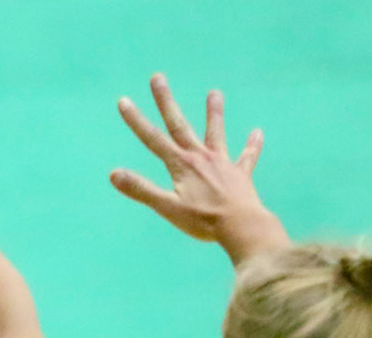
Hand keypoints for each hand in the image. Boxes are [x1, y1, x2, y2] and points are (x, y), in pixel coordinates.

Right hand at [111, 75, 283, 262]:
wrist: (241, 226)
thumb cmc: (202, 220)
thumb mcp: (167, 207)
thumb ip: (141, 189)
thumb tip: (113, 174)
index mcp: (181, 164)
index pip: (153, 139)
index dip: (136, 120)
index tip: (124, 100)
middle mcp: (200, 157)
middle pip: (179, 125)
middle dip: (166, 102)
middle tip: (158, 77)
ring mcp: (222, 163)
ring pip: (216, 133)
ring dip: (214, 113)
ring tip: (215, 93)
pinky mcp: (240, 175)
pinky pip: (247, 157)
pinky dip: (252, 145)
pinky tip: (258, 133)